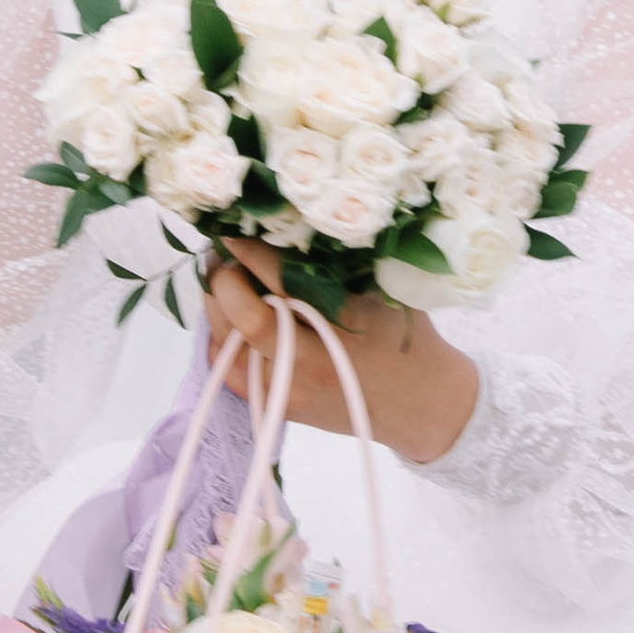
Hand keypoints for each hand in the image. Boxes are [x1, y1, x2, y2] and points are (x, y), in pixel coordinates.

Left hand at [205, 240, 479, 466]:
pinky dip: (221, 338)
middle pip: (245, 315)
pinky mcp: (276, 405)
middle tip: (224, 257)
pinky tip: (229, 319)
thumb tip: (285, 228)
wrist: (415, 404)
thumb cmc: (401, 337)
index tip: (233, 230)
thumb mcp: (381, 292)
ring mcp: (288, 387)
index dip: (250, 251)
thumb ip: (337, 266)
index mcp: (342, 322)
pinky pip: (229, 369)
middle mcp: (310, 359)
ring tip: (224, 281)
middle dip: (225, 279)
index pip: (281, 279)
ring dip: (217, 306)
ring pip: (227, 342)